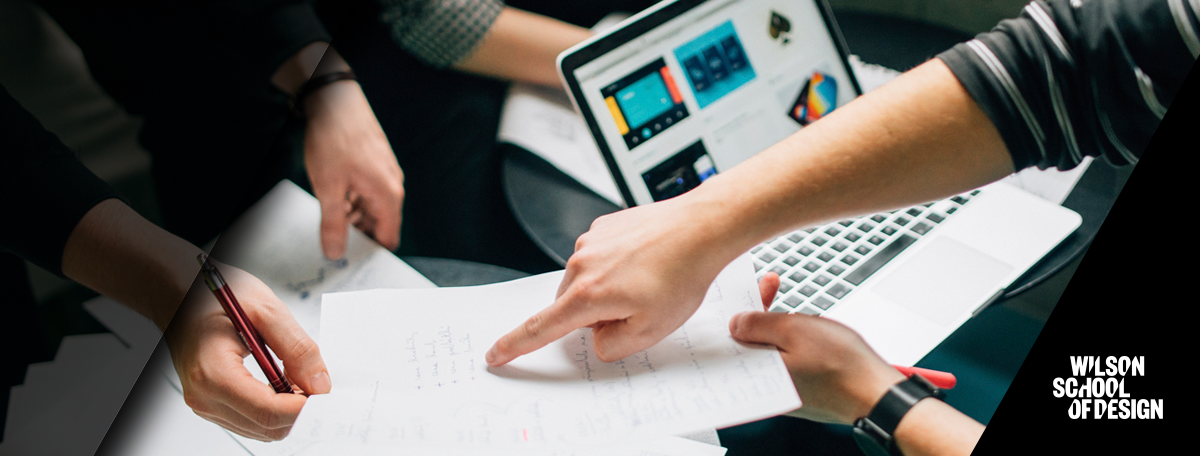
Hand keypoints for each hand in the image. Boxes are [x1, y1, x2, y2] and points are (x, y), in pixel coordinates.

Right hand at [165, 261, 330, 440]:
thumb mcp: (265, 309)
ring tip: (299, 377)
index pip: (269, 412)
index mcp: (213, 373)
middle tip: (319, 383)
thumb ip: (297, 349)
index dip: (304, 407)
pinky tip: (282, 383)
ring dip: (287, 411)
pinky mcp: (210, 404)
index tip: (326, 392)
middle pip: (267, 427)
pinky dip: (273, 409)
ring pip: (261, 429)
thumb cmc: (212, 296)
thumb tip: (320, 384)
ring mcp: (204, 404)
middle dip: (299, 410)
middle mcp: (204, 397)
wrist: (178, 294)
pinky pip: (250, 421)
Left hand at [303, 79, 403, 259]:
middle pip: (381, 224)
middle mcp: (392, 185)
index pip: (388, 238)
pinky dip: (355, 200)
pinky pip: (369, 191)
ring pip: (374, 207)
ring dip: (355, 217)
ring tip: (330, 219)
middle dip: (360, 236)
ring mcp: (385, 172)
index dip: (372, 253)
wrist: (335, 99)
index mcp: (388, 195)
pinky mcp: (376, 162)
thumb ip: (333, 224)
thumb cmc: (334, 140)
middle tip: (334, 244)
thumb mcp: (328, 188)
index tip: (353, 263)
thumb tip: (335, 253)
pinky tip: (334, 197)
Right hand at [487, 196, 744, 365]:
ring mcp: (591, 241)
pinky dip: (616, 266)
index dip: (515, 345)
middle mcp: (581, 264)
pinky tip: (646, 263)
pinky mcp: (604, 226)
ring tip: (648, 282)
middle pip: (571, 305)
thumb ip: (612, 345)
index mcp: (587, 295)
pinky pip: (600, 257)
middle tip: (637, 310)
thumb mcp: (649, 332)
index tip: (495, 354)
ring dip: (607, 289)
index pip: (540, 328)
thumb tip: (597, 336)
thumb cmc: (681, 275)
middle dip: (595, 316)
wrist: (701, 229)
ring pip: (586, 281)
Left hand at [730, 273, 903, 423]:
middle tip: (772, 284)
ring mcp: (783, 391)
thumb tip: (736, 323)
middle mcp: (765, 388)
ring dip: (776, 325)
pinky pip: (785, 362)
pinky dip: (789, 343)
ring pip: (768, 350)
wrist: (877, 395)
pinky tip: (804, 330)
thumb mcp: (794, 330)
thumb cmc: (841, 365)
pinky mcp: (800, 392)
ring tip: (793, 307)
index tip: (750, 287)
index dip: (739, 306)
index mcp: (757, 374)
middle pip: (750, 342)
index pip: (733, 337)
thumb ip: (758, 324)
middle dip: (759, 310)